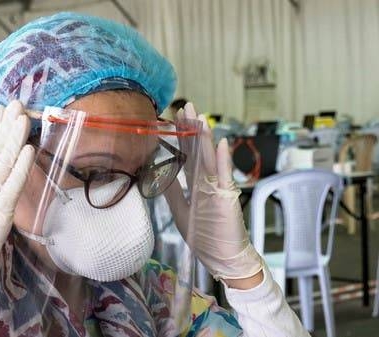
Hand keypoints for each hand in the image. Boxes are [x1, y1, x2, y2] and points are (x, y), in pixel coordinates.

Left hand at [183, 103, 262, 283]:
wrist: (224, 258)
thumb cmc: (205, 236)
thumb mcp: (180, 211)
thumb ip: (172, 191)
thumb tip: (159, 172)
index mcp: (196, 185)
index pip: (187, 155)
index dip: (181, 137)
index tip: (174, 117)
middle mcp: (207, 183)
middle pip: (198, 151)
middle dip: (192, 129)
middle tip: (186, 105)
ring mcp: (218, 189)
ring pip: (209, 159)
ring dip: (204, 138)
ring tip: (200, 118)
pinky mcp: (227, 200)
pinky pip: (224, 178)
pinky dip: (222, 161)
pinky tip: (221, 144)